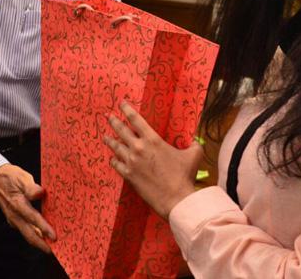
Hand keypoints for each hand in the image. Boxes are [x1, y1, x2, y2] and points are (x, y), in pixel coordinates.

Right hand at [0, 164, 55, 253]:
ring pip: (27, 233)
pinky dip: (34, 234)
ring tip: (50, 245)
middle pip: (29, 234)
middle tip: (54, 250)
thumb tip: (40, 193)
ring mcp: (13, 219)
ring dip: (38, 241)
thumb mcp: (21, 177)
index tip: (54, 236)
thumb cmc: (10, 177)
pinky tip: (41, 235)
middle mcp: (14, 215)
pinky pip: (24, 230)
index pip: (33, 218)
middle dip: (41, 244)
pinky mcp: (13, 219)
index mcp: (18, 204)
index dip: (44, 228)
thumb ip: (31, 187)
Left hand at [104, 102, 203, 219]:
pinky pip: (116, 164)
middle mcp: (139, 148)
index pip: (136, 120)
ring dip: (110, 140)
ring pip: (116, 147)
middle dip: (114, 121)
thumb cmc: (185, 176)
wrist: (175, 198)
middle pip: (121, 130)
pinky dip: (113, 160)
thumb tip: (195, 142)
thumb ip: (193, 145)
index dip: (127, 110)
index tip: (122, 103)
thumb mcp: (194, 155)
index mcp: (153, 140)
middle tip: (108, 116)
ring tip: (105, 136)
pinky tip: (112, 159)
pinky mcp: (129, 175)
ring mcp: (132, 162)